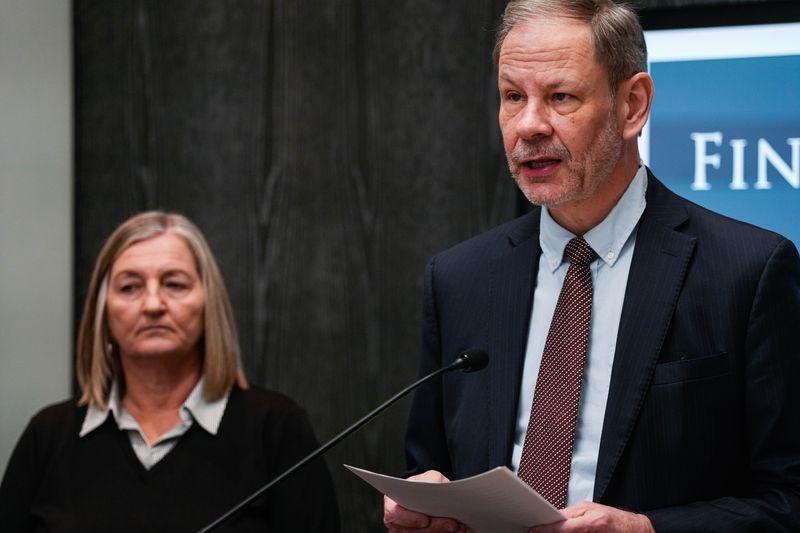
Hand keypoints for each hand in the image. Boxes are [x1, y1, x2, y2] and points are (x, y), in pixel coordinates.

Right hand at [383, 470, 465, 531]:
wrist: (431, 494)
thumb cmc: (426, 485)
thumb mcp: (429, 477)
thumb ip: (431, 479)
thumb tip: (433, 486)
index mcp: (392, 503)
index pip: (393, 514)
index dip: (409, 519)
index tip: (425, 520)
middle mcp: (397, 522)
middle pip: (410, 531)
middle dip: (433, 527)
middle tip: (452, 524)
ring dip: (441, 532)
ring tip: (457, 526)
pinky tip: (457, 530)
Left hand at [529, 501, 653, 532]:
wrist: (636, 531)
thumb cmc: (615, 520)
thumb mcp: (592, 510)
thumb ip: (572, 514)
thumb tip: (555, 518)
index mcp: (590, 522)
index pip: (561, 527)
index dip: (545, 530)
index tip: (533, 530)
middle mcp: (590, 532)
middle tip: (539, 532)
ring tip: (551, 532)